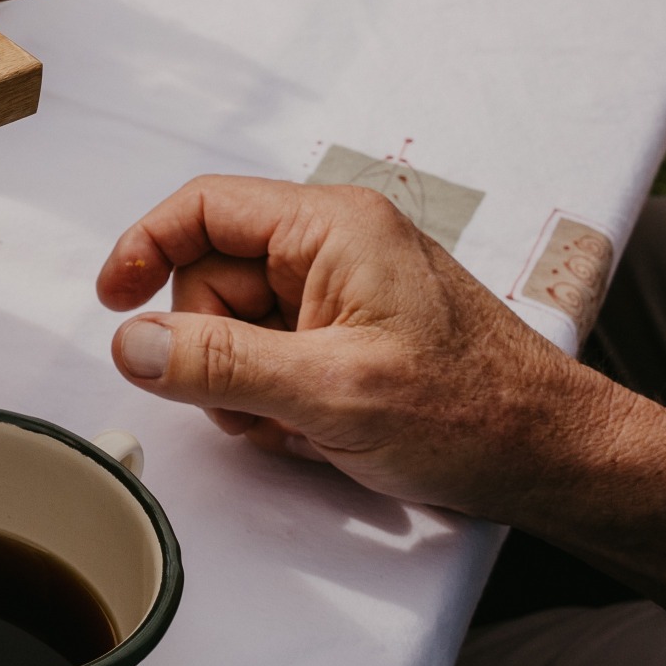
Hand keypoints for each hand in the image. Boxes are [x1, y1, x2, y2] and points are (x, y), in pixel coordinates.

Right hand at [98, 177, 626, 522]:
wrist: (553, 456)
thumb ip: (220, 364)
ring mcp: (345, 288)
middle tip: (256, 403)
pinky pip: (274, 354)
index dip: (144, 249)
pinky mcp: (351, 330)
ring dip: (247, 385)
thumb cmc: (475, 411)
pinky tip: (320, 429)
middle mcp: (336, 244)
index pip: (203, 208)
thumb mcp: (330, 392)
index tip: (112, 301)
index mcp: (333, 226)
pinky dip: (279, 398)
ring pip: (237, 325)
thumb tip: (132, 344)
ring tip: (300, 423)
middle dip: (215, 349)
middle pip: (212, 279)